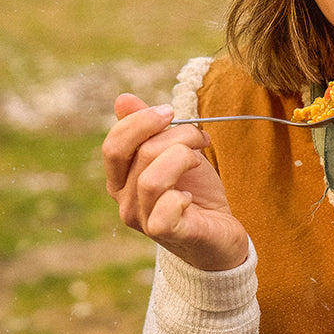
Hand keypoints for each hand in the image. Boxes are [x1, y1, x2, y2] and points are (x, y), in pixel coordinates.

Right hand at [102, 93, 249, 270]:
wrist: (219, 234)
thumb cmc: (195, 192)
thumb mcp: (172, 154)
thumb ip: (147, 130)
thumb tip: (122, 99)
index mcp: (121, 179)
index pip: (114, 145)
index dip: (141, 121)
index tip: (170, 112)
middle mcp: (125, 201)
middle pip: (140, 153)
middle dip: (176, 135)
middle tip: (198, 137)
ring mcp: (143, 221)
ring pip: (152, 178)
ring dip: (185, 158)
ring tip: (201, 160)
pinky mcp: (167, 234)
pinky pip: (165, 209)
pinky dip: (182, 197)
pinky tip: (192, 198)